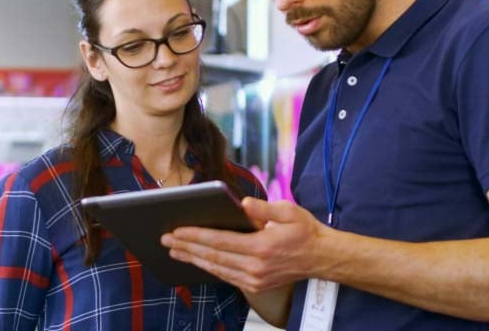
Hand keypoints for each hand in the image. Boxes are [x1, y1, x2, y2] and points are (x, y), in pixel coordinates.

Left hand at [161, 197, 329, 293]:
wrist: (322, 257)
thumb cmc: (305, 231)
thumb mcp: (288, 211)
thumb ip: (263, 208)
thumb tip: (243, 204)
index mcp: (261, 246)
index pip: (219, 241)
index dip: (195, 236)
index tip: (176, 231)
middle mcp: (255, 266)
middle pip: (213, 256)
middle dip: (186, 247)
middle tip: (166, 240)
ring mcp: (255, 278)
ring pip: (216, 268)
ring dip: (193, 259)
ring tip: (174, 251)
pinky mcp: (256, 285)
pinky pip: (225, 276)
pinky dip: (208, 268)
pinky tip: (196, 260)